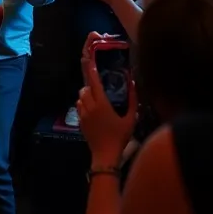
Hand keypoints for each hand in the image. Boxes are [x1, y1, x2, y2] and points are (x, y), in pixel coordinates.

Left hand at [77, 32, 137, 166]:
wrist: (105, 155)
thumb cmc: (120, 137)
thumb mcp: (132, 118)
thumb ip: (133, 100)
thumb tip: (133, 83)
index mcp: (101, 104)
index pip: (93, 82)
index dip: (90, 69)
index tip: (87, 58)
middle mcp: (89, 107)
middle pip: (84, 88)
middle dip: (90, 85)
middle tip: (100, 87)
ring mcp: (82, 114)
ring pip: (80, 97)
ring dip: (87, 95)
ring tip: (98, 100)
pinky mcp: (79, 121)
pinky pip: (79, 106)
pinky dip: (84, 104)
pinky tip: (95, 111)